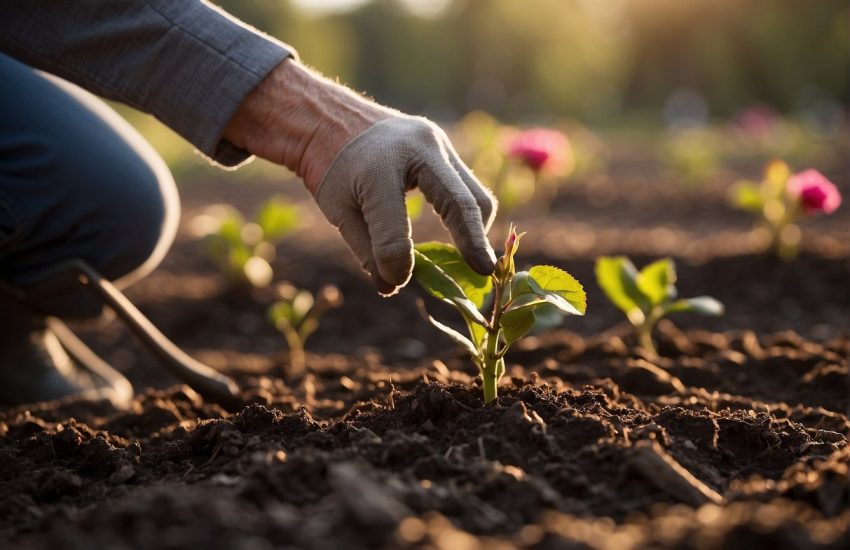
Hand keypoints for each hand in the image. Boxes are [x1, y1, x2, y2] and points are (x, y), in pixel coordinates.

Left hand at [224, 59, 496, 294]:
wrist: (329, 117)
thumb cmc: (330, 166)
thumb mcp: (338, 210)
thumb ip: (367, 250)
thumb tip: (393, 286)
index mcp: (378, 169)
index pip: (393, 233)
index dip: (395, 266)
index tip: (392, 282)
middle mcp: (417, 149)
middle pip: (461, 204)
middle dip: (474, 242)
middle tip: (483, 273)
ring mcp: (436, 142)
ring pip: (475, 193)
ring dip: (476, 228)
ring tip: (473, 258)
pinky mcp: (443, 145)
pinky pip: (467, 184)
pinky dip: (467, 213)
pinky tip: (463, 236)